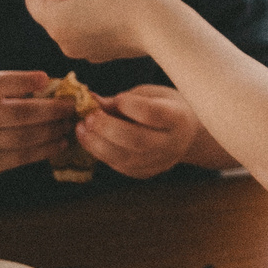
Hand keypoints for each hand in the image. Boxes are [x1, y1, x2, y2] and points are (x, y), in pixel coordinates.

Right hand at [0, 69, 77, 176]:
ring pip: (24, 138)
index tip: (45, 78)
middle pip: (19, 114)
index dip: (22, 81)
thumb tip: (56, 88)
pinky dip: (45, 150)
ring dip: (53, 130)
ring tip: (69, 124)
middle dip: (51, 110)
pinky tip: (60, 142)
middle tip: (72, 106)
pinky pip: (22, 158)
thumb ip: (11, 85)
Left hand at [76, 82, 200, 179]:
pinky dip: (100, 153)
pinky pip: (120, 166)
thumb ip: (125, 99)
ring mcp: (159, 162)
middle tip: (89, 116)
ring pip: (125, 158)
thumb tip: (91, 100)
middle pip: (137, 140)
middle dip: (107, 128)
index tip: (118, 98)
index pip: (153, 115)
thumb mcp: (151, 94)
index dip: (131, 106)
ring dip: (97, 143)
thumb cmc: (165, 106)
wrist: (186, 133)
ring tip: (81, 128)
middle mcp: (172, 144)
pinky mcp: (146, 173)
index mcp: (178, 118)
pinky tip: (89, 139)